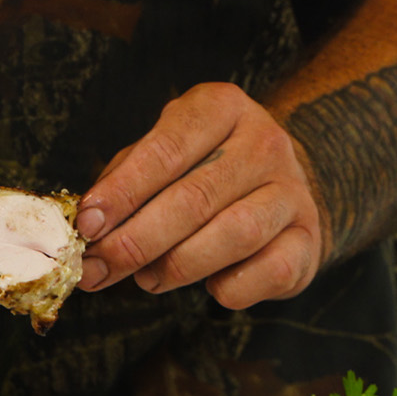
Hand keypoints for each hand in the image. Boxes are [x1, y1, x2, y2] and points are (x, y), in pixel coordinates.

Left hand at [75, 83, 324, 308]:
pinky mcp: (309, 239)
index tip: (87, 225)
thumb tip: (88, 227)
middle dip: (136, 241)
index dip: (123, 191)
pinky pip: (267, 271)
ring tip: (147, 279)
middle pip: (195, 198)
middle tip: (98, 269)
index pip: (166, 149)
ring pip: (234, 235)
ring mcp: (293, 191)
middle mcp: (265, 143)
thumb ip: (125, 182)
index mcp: (221, 108)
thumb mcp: (163, 155)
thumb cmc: (202, 170)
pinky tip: (210, 286)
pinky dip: (230, 288)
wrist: (278, 187)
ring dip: (178, 266)